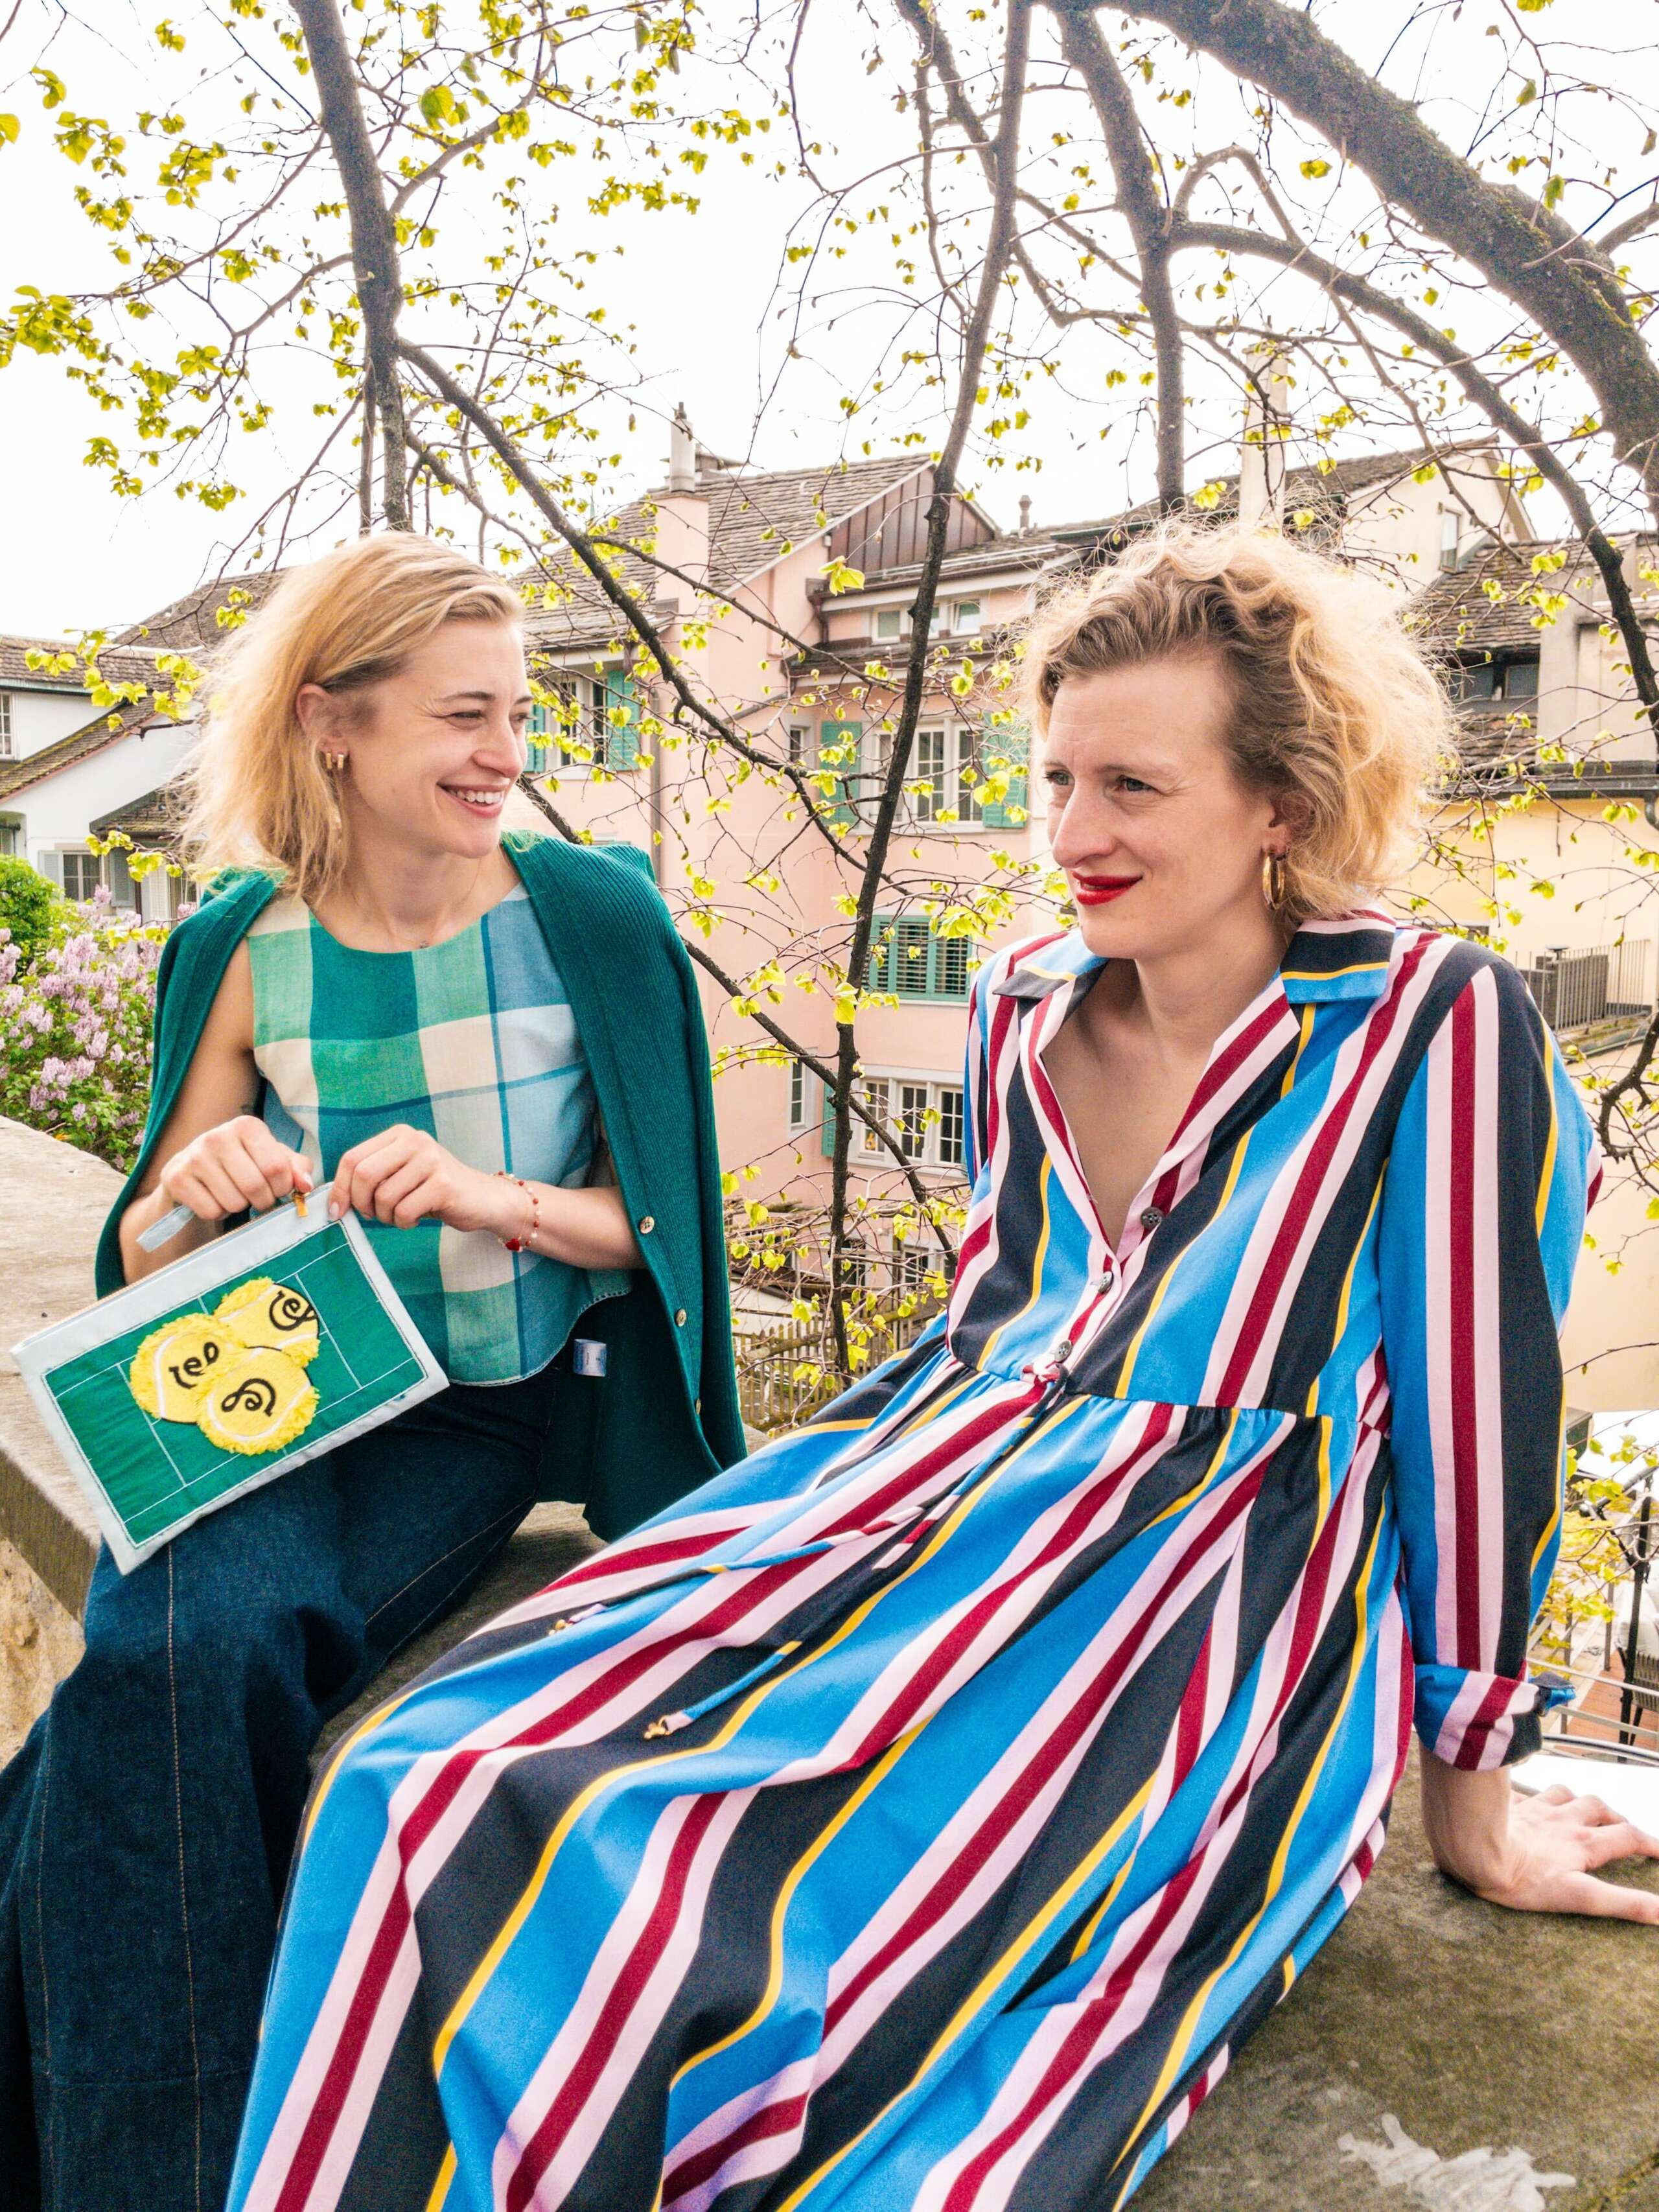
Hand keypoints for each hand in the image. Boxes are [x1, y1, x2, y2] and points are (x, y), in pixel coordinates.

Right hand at [159, 1115, 312, 1222]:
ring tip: (232, 1193)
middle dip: (263, 1201)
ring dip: (239, 1207)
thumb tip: (307, 1186)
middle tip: (257, 1198)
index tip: (278, 1188)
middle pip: (255, 1187)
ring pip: (233, 1202)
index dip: (283, 1188)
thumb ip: (296, 1168)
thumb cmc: (242, 1164)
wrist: (191, 1172)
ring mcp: (194, 1157)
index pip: (277, 1168)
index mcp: (247, 1126)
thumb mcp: (272, 1158)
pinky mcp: (177, 1178)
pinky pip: (211, 1211)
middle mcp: (217, 1136)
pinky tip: (213, 1197)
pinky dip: (218, 1213)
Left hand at [328, 1125, 503, 1234]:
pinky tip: (416, 1218)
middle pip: (364, 1174)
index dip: (340, 1188)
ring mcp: (431, 1161)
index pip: (353, 1158)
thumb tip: (334, 1200)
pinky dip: (403, 1223)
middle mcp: (415, 1141)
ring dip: (386, 1217)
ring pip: (384, 1197)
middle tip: (373, 1216)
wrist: (482, 1198)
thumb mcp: (401, 1173)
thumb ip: (372, 1176)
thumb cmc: (433, 1189)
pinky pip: (404, 1211)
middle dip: (361, 1203)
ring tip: (400, 1215)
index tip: (337, 1211)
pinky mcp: (443, 1185)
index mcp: (400, 1135)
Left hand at [1457, 1784, 1658, 1922]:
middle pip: (1598, 1809)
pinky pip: (1524, 1791)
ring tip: (1581, 1807)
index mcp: (1581, 1843)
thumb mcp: (1578, 1897)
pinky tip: (1527, 1798)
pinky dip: (1533, 1794)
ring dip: (1577, 1799)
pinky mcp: (1507, 1805)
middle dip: (1616, 1817)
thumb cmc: (1520, 1877)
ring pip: (1564, 1794)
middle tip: (1623, 1827)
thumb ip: (1621, 1902)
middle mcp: (1561, 1821)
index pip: (1627, 1838)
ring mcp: (1533, 1809)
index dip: (1650, 1843)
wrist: (1471, 1848)